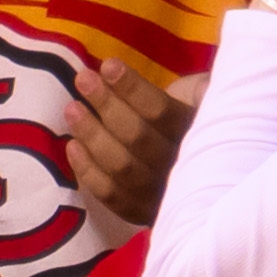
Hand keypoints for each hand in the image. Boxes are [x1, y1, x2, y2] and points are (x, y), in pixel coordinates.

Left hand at [64, 60, 196, 226]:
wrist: (200, 165)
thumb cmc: (190, 116)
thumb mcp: (204, 94)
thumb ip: (200, 87)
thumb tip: (194, 83)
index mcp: (198, 132)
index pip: (161, 112)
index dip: (132, 89)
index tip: (108, 65)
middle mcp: (182, 166)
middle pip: (138, 138)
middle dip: (106, 105)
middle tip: (83, 80)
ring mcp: (161, 193)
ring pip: (123, 168)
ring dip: (93, 136)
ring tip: (72, 109)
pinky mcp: (141, 212)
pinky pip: (112, 195)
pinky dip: (89, 172)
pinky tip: (72, 146)